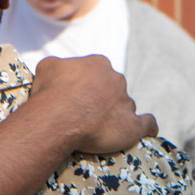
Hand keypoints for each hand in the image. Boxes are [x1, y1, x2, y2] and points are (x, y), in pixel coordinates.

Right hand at [30, 54, 156, 153]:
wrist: (58, 117)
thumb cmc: (51, 92)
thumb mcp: (47, 67)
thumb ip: (59, 66)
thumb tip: (60, 70)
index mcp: (98, 64)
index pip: (96, 71)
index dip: (85, 84)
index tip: (74, 96)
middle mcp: (116, 80)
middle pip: (112, 88)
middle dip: (101, 98)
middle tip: (82, 114)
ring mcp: (126, 102)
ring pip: (124, 106)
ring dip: (115, 114)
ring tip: (98, 129)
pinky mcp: (132, 126)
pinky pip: (147, 124)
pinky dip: (147, 126)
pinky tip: (147, 130)